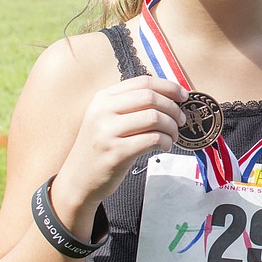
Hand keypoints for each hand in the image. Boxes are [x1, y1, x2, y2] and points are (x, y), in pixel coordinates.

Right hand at [58, 75, 187, 205]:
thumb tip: (171, 95)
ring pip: (154, 118)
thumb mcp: (108, 119)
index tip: (183, 96)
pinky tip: (165, 146)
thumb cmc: (101, 147)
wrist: (78, 179)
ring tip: (173, 135)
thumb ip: (132, 105)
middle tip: (181, 119)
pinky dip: (166, 141)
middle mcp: (103, 111)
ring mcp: (107, 131)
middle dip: (173, 108)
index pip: (143, 82)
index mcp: (104, 98)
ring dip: (172, 127)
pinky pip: (152, 139)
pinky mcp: (116, 152)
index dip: (169, 87)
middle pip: (151, 98)